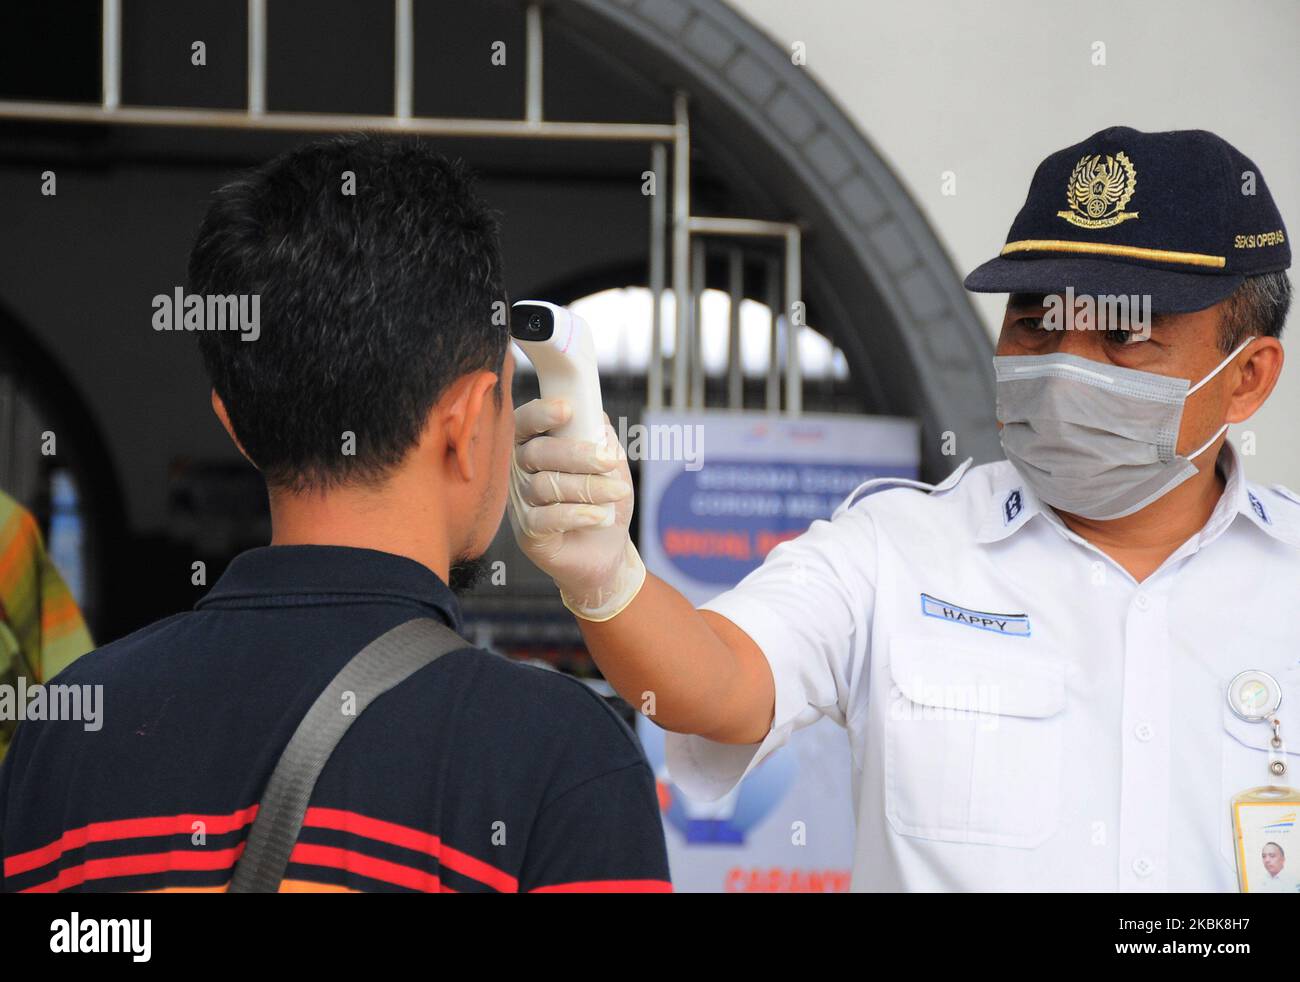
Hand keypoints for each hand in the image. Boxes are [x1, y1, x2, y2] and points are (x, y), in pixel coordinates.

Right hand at [508, 398, 645, 620]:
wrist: (607, 549)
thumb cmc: (604, 500)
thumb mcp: (611, 464)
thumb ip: (601, 437)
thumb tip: (595, 416)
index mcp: (535, 444)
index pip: (525, 422)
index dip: (540, 414)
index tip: (566, 409)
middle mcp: (520, 471)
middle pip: (537, 453)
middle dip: (577, 454)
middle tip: (609, 461)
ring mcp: (520, 501)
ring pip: (546, 485)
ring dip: (588, 488)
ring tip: (617, 493)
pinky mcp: (527, 532)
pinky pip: (544, 518)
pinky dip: (577, 515)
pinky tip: (600, 516)